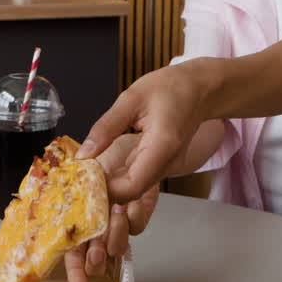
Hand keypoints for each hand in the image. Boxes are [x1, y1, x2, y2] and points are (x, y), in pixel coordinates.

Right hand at [66, 136, 159, 281]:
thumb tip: (59, 199)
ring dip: (115, 234)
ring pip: (117, 246)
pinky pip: (137, 227)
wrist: (137, 142)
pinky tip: (129, 203)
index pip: (71, 248)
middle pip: (93, 256)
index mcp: (79, 215)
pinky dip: (133, 217)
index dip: (73, 268)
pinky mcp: (139, 214)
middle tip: (96, 255)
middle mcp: (98, 223)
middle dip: (94, 259)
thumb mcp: (84, 168)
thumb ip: (74, 187)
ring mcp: (119, 222)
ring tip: (115, 212)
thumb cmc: (107, 153)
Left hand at [77, 60, 214, 202]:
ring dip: (111, 186)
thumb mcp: (131, 98)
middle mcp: (166, 163)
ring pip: (135, 190)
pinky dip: (120, 179)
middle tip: (79, 179)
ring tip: (87, 174)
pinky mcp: (162, 166)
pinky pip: (139, 180)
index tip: (84, 179)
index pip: (132, 186)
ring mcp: (166, 167)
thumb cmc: (171, 87)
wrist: (202, 89)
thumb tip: (83, 155)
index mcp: (162, 145)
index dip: (106, 189)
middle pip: (132, 194)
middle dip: (105, 191)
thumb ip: (106, 127)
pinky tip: (103, 169)